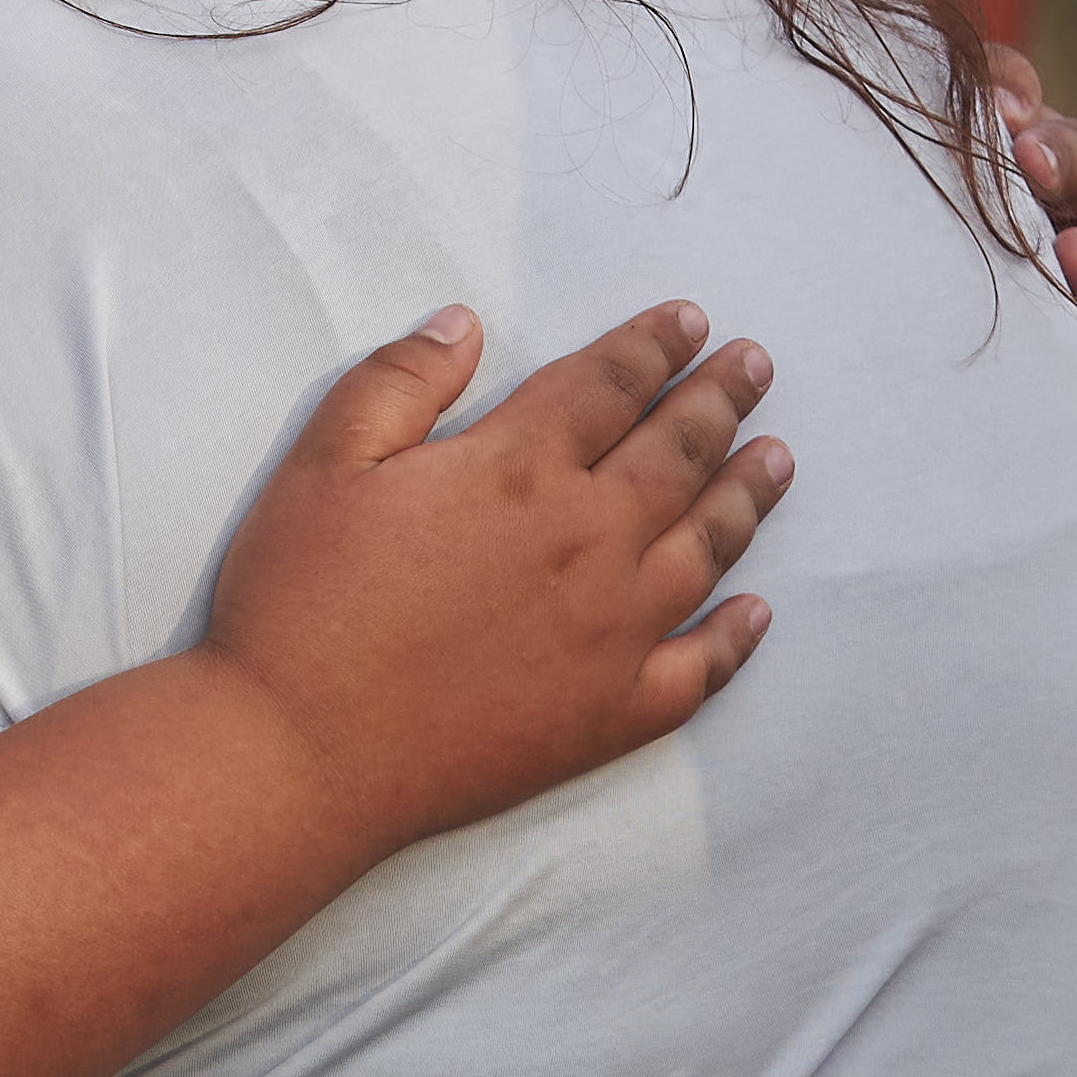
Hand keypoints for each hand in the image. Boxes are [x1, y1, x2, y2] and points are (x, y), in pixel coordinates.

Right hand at [187, 298, 793, 846]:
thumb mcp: (322, 464)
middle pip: (678, 452)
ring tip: (776, 457)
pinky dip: (738, 635)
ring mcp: (613, 630)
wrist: (301, 753)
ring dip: (747, 494)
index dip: (654, 346)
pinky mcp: (612, 712)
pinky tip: (757, 610)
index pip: (609, 384)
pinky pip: (702, 667)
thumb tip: (465, 323)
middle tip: (756, 365)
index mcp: (518, 467)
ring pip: (708, 546)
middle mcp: (588, 539)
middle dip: (720, 399)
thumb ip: (400, 382)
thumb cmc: (299, 605)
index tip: (691, 323)